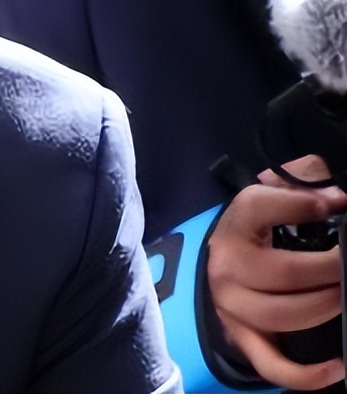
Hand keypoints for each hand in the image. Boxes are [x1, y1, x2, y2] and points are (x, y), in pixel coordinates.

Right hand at [207, 154, 346, 389]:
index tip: (334, 205)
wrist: (219, 267)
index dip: (300, 203)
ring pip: (283, 317)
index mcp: (233, 227)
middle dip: (331, 268)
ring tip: (344, 294)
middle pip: (284, 273)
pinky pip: (272, 365)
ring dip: (326, 306)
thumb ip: (299, 180)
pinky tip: (337, 367)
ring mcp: (234, 308)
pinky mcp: (244, 339)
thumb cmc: (256, 232)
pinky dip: (306, 374)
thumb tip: (334, 195)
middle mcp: (227, 270)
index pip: (258, 207)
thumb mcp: (269, 196)